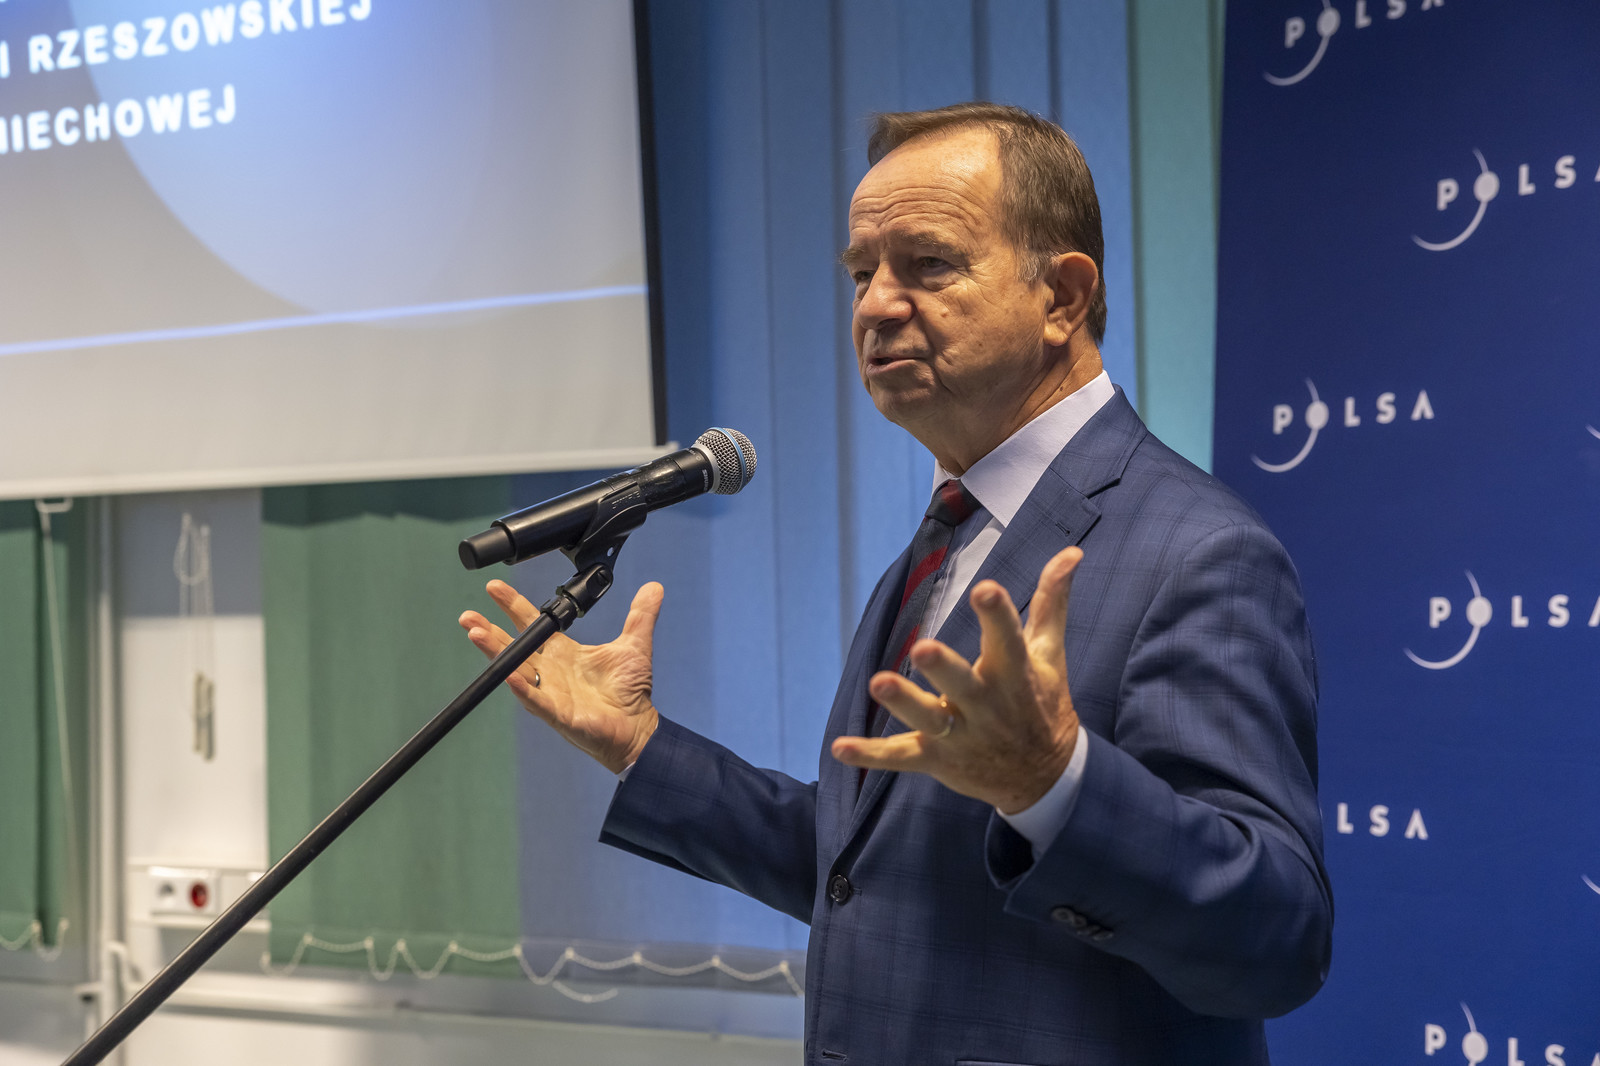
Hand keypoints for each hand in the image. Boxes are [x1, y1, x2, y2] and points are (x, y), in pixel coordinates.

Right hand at [458, 578, 662, 773]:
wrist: (638, 726)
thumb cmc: (630, 691)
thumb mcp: (635, 645)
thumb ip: (641, 615)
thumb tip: (654, 587)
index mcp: (562, 652)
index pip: (531, 624)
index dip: (512, 605)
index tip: (494, 587)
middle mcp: (550, 671)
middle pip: (514, 646)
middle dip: (489, 631)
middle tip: (467, 615)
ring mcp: (550, 692)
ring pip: (515, 670)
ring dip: (495, 653)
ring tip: (475, 634)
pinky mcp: (558, 713)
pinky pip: (536, 700)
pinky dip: (523, 689)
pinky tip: (509, 677)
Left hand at [831, 546, 1082, 812]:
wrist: (1044, 779)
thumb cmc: (1042, 703)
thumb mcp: (1049, 654)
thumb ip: (1052, 601)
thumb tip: (1072, 552)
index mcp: (1015, 676)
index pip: (1008, 641)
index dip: (997, 616)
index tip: (985, 589)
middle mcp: (986, 706)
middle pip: (963, 685)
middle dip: (943, 668)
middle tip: (922, 648)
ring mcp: (960, 735)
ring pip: (928, 719)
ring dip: (903, 703)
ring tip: (875, 683)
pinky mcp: (937, 759)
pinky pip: (900, 757)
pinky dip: (869, 755)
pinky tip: (839, 747)